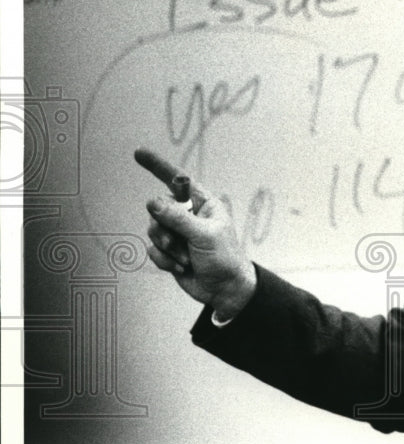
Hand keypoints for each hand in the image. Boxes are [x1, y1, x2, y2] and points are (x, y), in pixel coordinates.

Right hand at [136, 148, 255, 320]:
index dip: (158, 166)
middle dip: (166, 229)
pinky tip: (182, 267)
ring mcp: (178, 233)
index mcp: (203, 204)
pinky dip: (165, 260)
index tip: (139, 153)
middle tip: (181, 243)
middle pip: (158, 209)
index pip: (177, 180)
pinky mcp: (170, 250)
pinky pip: (152, 249)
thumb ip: (177, 218)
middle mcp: (188, 215)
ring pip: (153, 230)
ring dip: (168, 248)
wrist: (223, 290)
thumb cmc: (224, 258)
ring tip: (186, 258)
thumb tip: (152, 202)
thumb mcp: (204, 235)